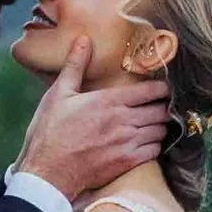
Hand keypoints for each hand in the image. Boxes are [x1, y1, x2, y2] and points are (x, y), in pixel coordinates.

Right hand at [14, 36, 169, 204]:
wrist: (48, 171)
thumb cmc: (50, 132)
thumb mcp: (58, 94)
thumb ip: (75, 66)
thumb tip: (83, 40)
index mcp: (109, 101)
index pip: (150, 91)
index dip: (162, 89)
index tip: (164, 89)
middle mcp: (123, 121)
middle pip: (160, 111)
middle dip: (163, 107)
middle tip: (161, 106)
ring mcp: (127, 143)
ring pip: (160, 131)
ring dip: (160, 126)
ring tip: (155, 124)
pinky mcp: (127, 163)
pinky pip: (155, 152)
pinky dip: (155, 146)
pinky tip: (148, 143)